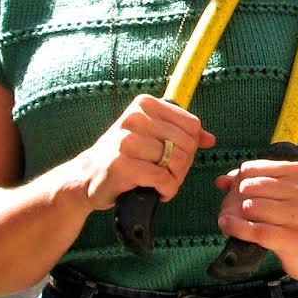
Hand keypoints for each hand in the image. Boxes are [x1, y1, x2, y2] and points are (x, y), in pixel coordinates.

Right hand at [75, 94, 215, 209]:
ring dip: (175, 180)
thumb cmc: (126, 156)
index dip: (191, 146)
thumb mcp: (153, 137)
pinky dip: (167, 190)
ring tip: (163, 184)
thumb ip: (182, 134)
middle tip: (170, 175)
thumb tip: (210, 139)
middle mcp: (134, 118)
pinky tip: (159, 192)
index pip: (192, 125)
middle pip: (186, 143)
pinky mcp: (121, 164)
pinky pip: (162, 178)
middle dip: (183, 165)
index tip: (176, 157)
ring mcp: (125, 140)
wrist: (87, 177)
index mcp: (145, 104)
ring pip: (175, 161)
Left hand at [215, 159, 297, 280]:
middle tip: (229, 208)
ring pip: (252, 207)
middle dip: (233, 198)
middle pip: (250, 187)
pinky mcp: (293, 238)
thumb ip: (251, 183)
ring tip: (228, 219)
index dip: (237, 180)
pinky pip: (256, 230)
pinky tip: (226, 225)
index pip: (253, 169)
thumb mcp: (280, 195)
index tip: (234, 191)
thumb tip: (220, 181)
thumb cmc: (294, 219)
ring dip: (233, 214)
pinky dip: (236, 227)